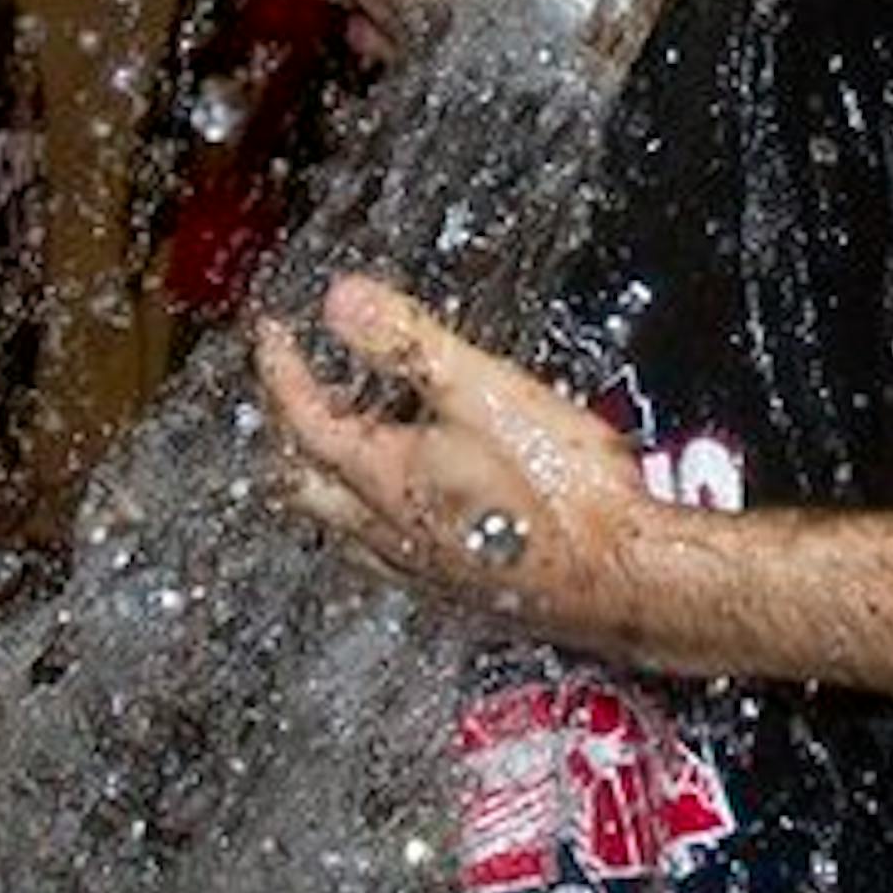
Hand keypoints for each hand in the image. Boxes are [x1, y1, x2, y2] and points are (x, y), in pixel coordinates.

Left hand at [255, 273, 652, 649]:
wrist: (619, 573)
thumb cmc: (563, 490)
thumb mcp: (485, 390)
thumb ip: (410, 344)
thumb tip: (344, 301)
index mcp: (386, 475)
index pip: (305, 419)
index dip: (282, 371)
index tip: (274, 337)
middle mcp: (389, 528)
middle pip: (305, 484)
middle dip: (288, 433)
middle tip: (290, 394)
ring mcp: (420, 568)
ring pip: (341, 527)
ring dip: (326, 484)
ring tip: (339, 452)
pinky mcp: (455, 592)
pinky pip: (384, 558)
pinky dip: (372, 524)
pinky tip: (407, 516)